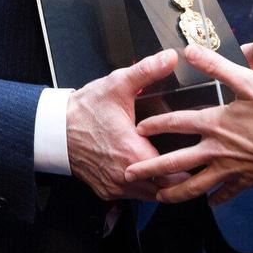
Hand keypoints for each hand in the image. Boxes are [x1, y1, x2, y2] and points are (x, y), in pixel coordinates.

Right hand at [65, 48, 182, 202]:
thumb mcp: (116, 85)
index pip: (173, 173)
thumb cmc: (84, 110)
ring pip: (149, 195)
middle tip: (193, 164)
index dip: (189, 166)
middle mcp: (125, 176)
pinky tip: (149, 172)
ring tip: (174, 168)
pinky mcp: (106, 190)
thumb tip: (170, 57)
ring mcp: (114, 186)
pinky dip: (142, 187)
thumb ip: (146, 71)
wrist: (54, 130)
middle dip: (178, 176)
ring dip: (161, 184)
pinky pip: (132, 195)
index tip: (199, 156)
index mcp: (133, 153)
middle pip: (165, 189)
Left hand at [123, 44, 252, 203]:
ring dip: (176, 192)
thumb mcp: (249, 83)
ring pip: (195, 185)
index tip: (137, 129)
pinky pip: (226, 193)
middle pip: (175, 162)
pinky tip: (210, 202)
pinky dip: (216, 198)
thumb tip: (190, 50)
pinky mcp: (244, 181)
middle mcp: (214, 150)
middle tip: (129, 174)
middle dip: (151, 168)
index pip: (176, 122)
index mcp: (213, 124)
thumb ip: (218, 67)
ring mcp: (228, 169)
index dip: (155, 124)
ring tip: (160, 197)